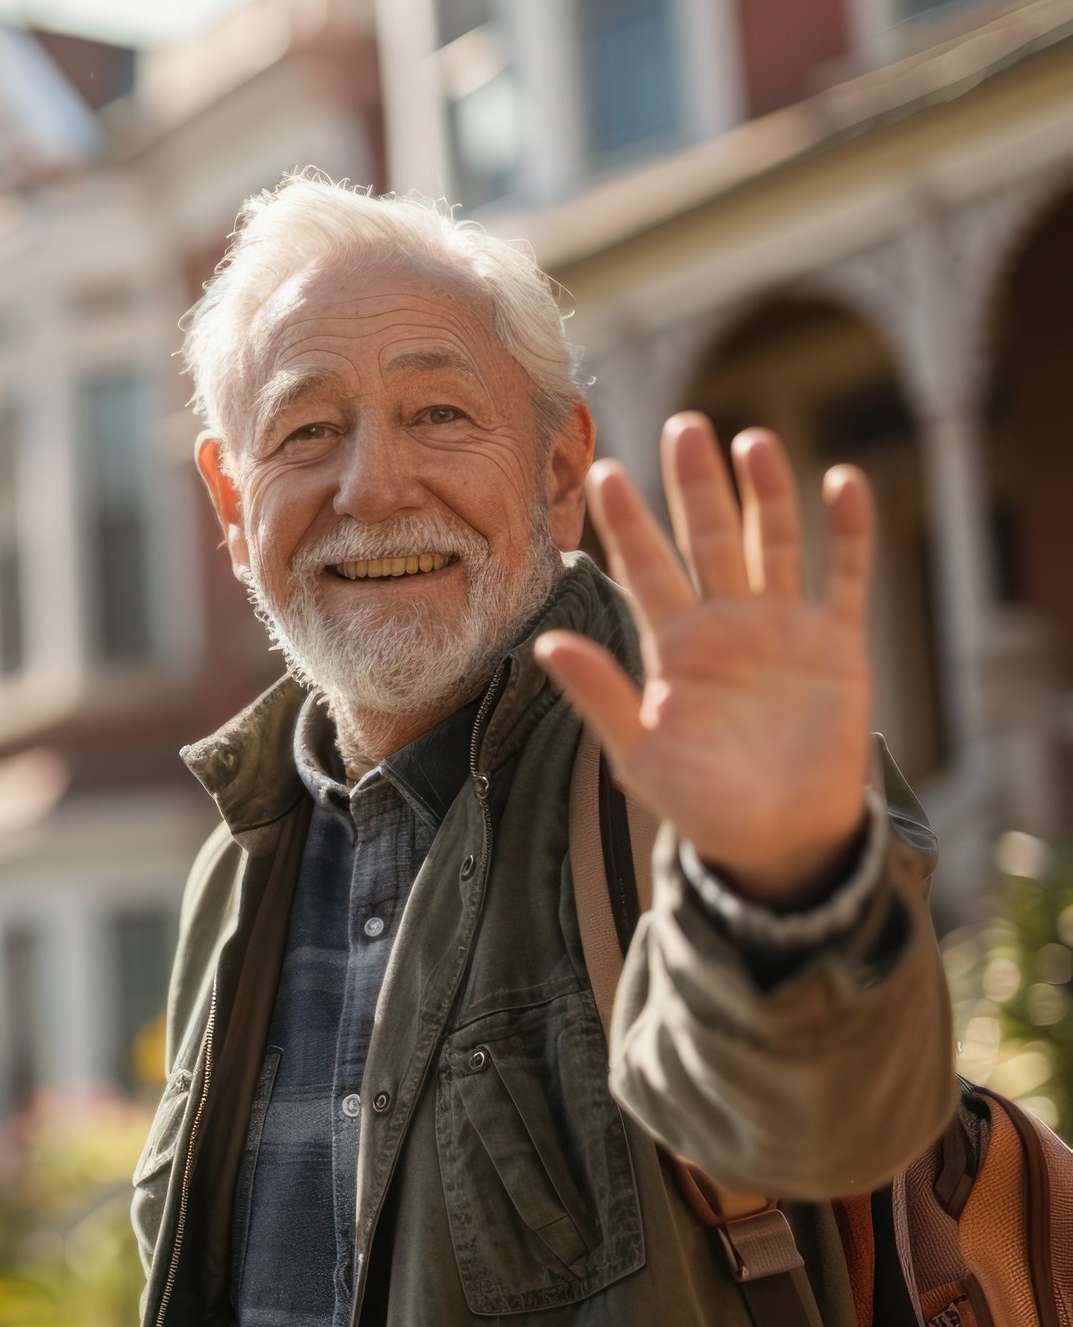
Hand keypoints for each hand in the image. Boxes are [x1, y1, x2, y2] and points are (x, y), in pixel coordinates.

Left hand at [535, 412, 873, 909]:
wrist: (777, 838)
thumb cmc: (700, 801)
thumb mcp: (638, 751)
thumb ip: (598, 693)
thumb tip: (544, 643)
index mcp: (674, 644)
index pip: (645, 567)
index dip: (627, 520)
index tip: (604, 470)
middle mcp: (726, 622)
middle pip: (709, 538)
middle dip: (696, 485)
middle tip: (684, 425)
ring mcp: (783, 627)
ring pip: (773, 543)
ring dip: (766, 493)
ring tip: (751, 440)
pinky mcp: (836, 643)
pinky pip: (842, 576)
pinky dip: (846, 532)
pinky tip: (840, 481)